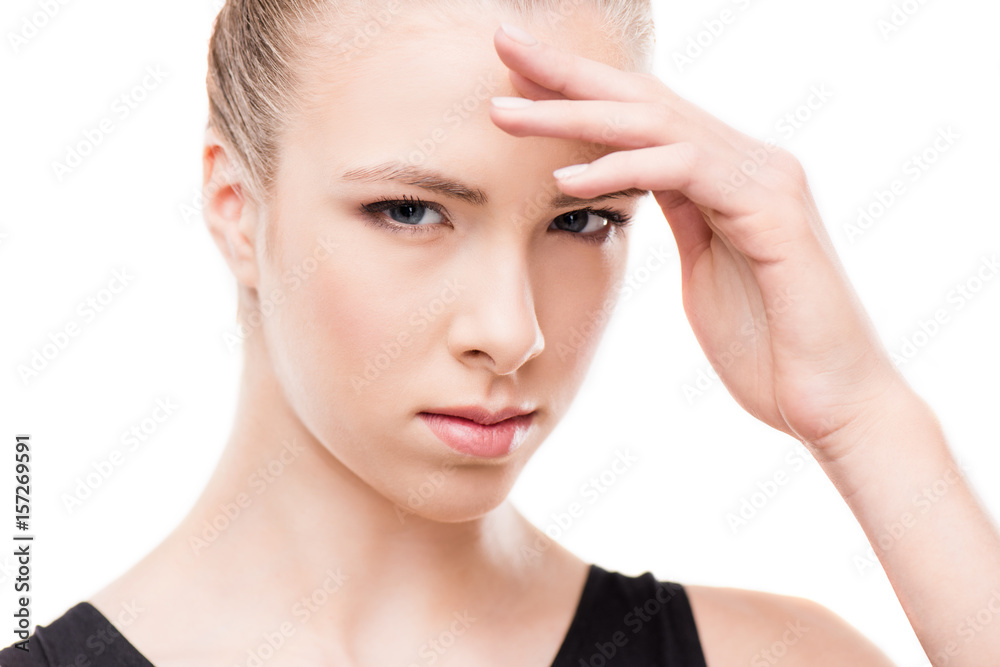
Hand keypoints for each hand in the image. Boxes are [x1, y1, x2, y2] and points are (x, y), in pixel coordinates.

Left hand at [488, 24, 914, 460]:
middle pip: (646, 100)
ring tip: (507, 113)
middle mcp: (751, 163)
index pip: (644, 117)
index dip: (579, 92)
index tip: (516, 79)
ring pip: (659, 124)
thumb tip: (645, 184)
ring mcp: (766, 181)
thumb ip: (685, 217)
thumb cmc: (769, 349)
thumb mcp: (708, 268)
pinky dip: (623, 169)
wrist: (835, 404)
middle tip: (503, 44)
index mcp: (730, 176)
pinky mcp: (773, 212)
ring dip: (576, 114)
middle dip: (569, 74)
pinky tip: (568, 177)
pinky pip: (686, 170)